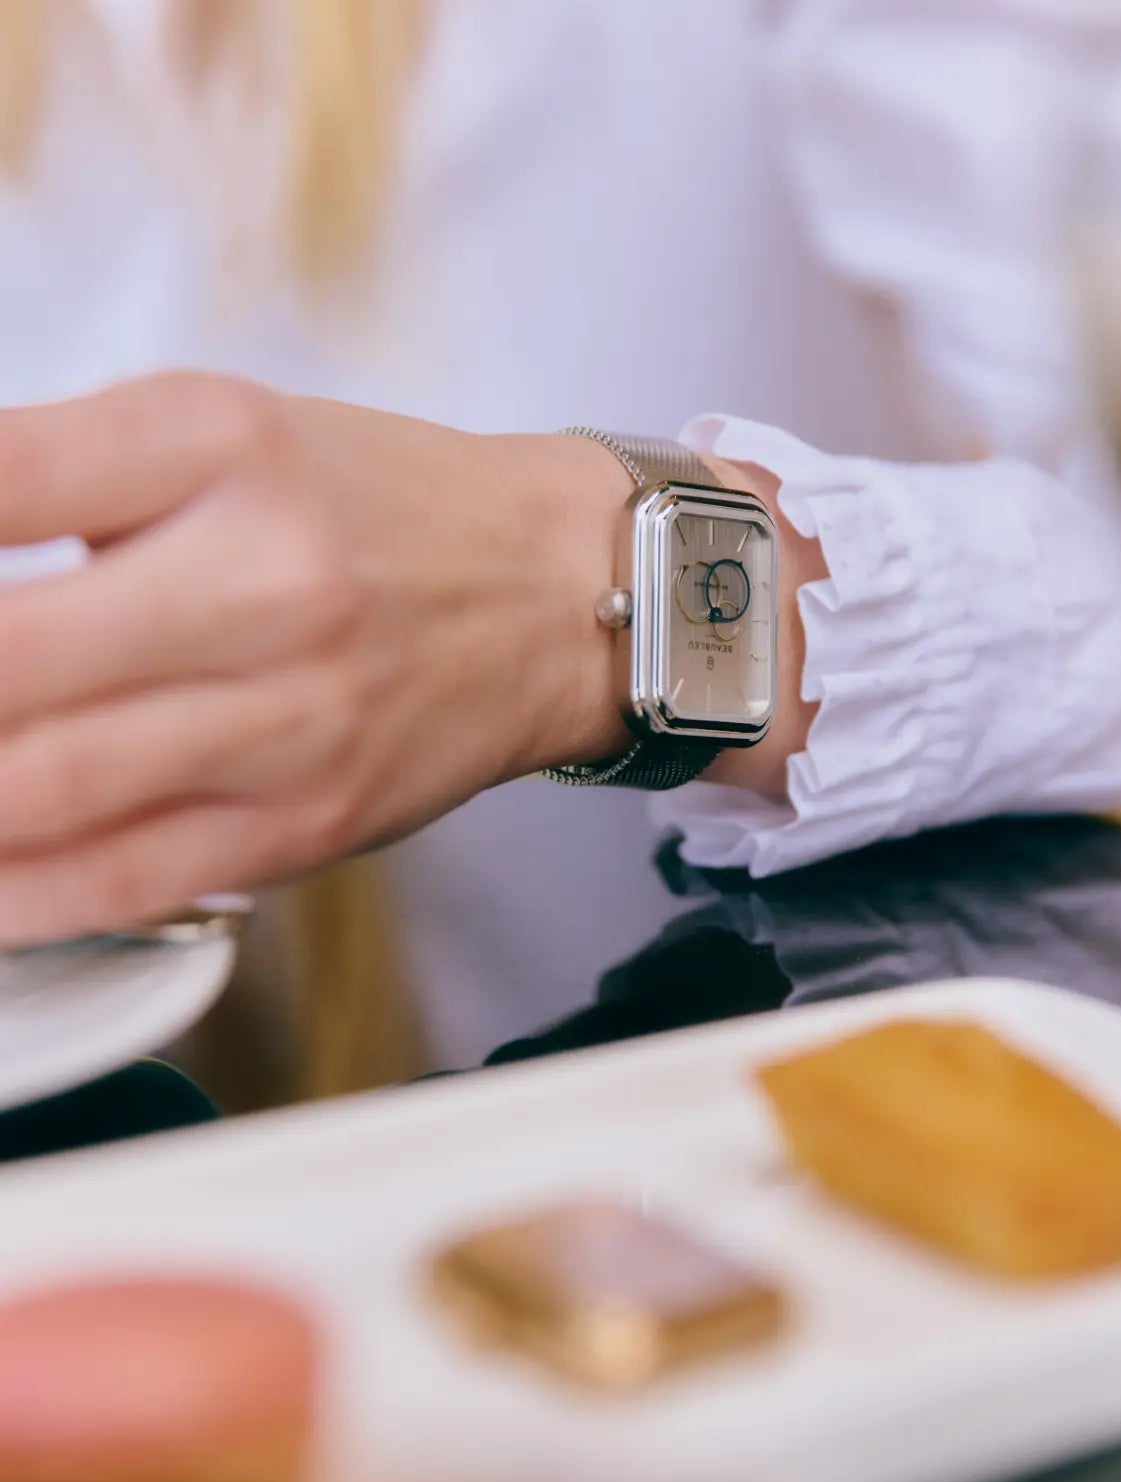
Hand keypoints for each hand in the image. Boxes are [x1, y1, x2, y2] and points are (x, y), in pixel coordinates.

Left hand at [0, 372, 632, 943]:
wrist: (555, 598)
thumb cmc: (378, 511)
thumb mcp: (216, 433)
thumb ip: (57, 479)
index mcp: (218, 446)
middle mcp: (262, 583)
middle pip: (7, 656)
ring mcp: (290, 719)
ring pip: (48, 785)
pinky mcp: (304, 823)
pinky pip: (127, 878)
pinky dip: (13, 898)